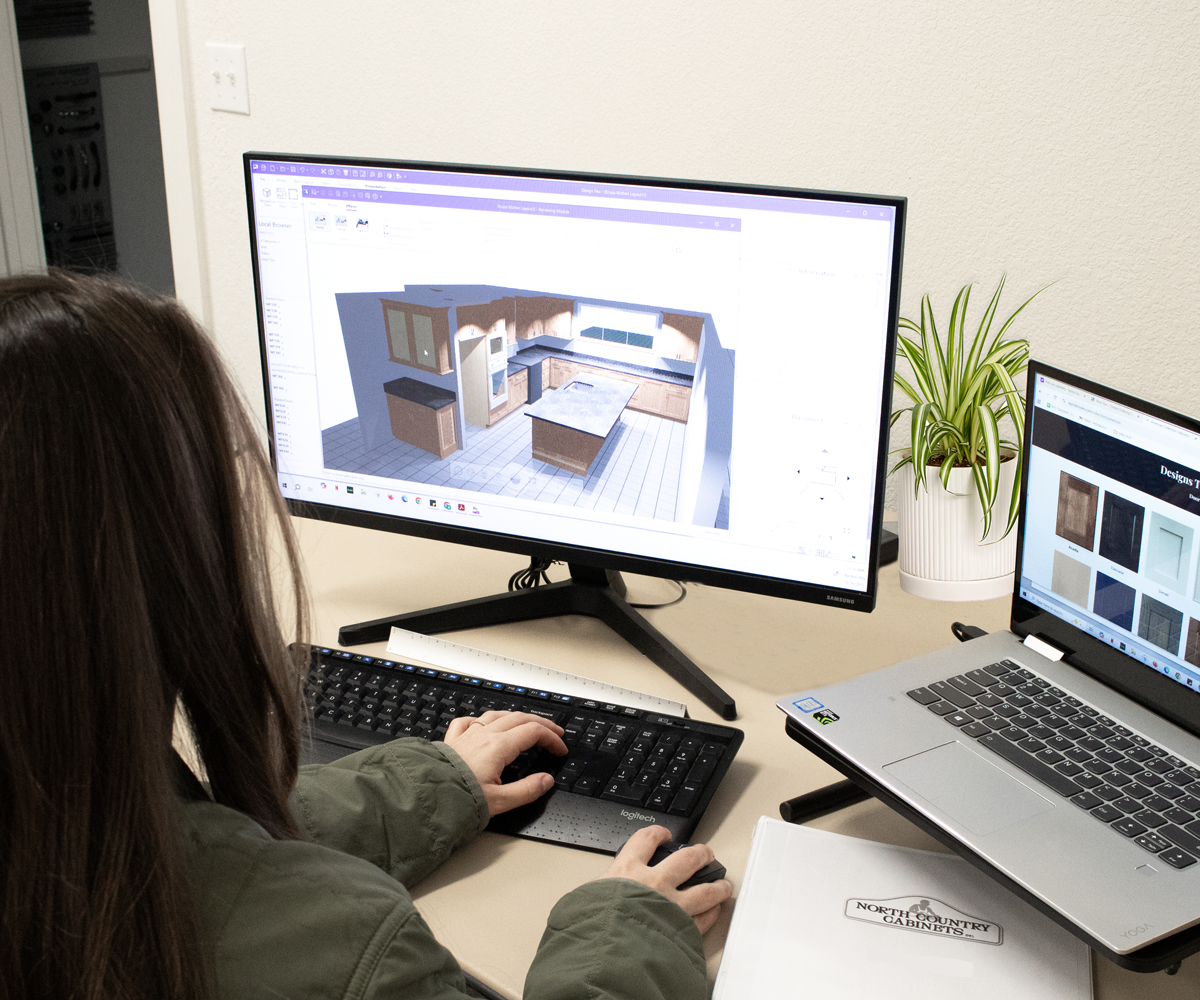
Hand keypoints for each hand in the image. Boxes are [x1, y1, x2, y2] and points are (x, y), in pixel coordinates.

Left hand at [444, 711, 566, 816]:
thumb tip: (546, 781)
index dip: (551, 738)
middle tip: (554, 732)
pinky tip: (482, 724)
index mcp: (498, 747)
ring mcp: (466, 735)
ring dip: (515, 717)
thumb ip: (527, 790)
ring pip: (496, 715)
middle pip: (519, 718)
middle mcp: (483, 735)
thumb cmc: (458, 799)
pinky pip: (468, 721)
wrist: (426, 796)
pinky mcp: (451, 741)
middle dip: (541, 723)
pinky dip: (481, 720)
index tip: (560, 749)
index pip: (533, 732)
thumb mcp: (500, 801)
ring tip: (525, 723)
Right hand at [595, 825, 731, 933]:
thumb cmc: (593, 926)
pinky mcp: (683, 929)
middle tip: (705, 854)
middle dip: (700, 854)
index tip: (663, 834)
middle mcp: (655, 882)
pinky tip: (714, 911)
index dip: (658, 833)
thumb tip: (598, 893)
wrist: (605, 952)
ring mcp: (673, 905)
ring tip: (722, 884)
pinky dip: (712, 913)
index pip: (646, 839)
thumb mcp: (588, 897)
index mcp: (628, 869)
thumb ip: (601, 889)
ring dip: (716, 885)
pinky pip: (704, 918)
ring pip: (704, 889)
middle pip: (687, 858)